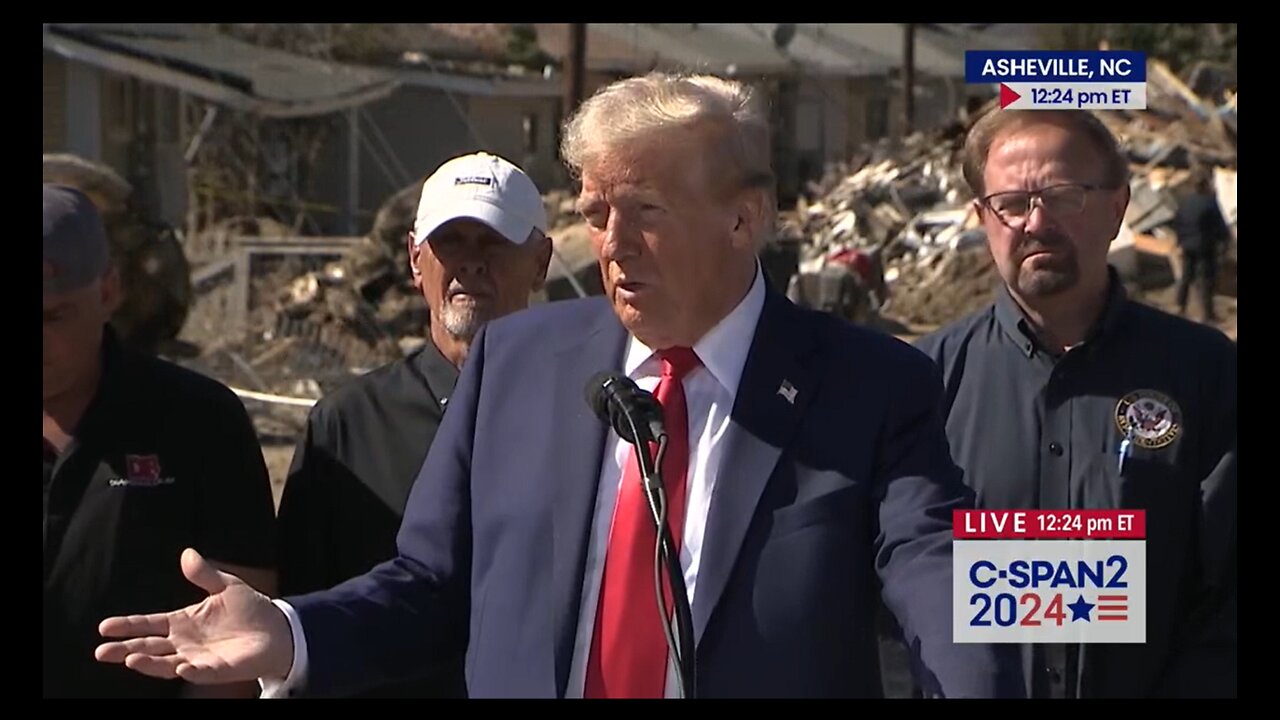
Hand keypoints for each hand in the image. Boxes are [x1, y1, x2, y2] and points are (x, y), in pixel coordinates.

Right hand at [95, 548, 293, 684]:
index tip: (105, 626)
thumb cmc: (249, 609)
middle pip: (148, 647)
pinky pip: (199, 673)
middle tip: (101, 652)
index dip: (128, 625)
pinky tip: (180, 666)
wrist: (277, 629)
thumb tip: (187, 553)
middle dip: (124, 649)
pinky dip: (189, 670)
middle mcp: (184, 643)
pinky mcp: (216, 670)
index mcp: (183, 622)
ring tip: (129, 658)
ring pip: (166, 664)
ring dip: (148, 663)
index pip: (149, 624)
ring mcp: (197, 658)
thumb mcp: (226, 586)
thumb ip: (204, 574)